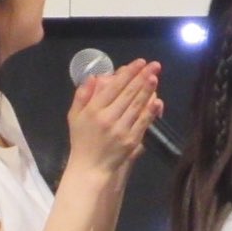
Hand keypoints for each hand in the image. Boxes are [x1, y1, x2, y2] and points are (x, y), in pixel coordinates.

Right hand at [66, 59, 161, 176]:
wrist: (90, 168)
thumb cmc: (82, 140)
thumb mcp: (74, 116)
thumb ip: (82, 95)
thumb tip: (93, 77)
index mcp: (93, 110)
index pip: (113, 87)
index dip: (128, 73)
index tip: (139, 62)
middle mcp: (107, 118)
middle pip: (127, 94)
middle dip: (142, 77)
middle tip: (154, 65)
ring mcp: (120, 130)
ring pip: (136, 106)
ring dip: (147, 90)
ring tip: (155, 76)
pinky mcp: (130, 141)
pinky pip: (142, 123)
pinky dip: (150, 111)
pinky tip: (157, 101)